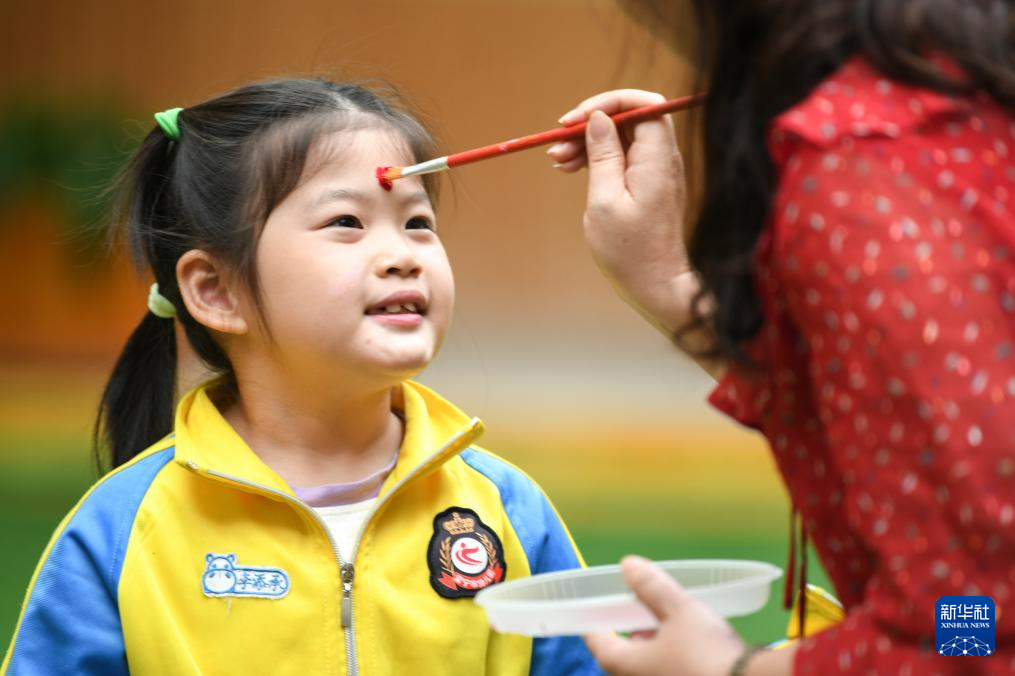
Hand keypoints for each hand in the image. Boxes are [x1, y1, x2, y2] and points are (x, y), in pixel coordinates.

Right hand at [549, 90, 692, 336]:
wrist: (655, 284)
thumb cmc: (630, 250)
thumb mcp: (605, 200)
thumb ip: (603, 154)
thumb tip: (598, 118)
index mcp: (657, 159)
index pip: (644, 104)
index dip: (609, 101)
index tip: (577, 118)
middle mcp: (663, 159)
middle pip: (629, 118)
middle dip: (591, 124)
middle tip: (558, 144)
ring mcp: (656, 171)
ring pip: (621, 137)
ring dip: (588, 142)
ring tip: (558, 161)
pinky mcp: (647, 183)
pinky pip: (622, 156)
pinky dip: (596, 158)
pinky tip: (571, 168)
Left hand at [585, 556, 744, 675]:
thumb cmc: (706, 652)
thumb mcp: (680, 611)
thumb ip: (652, 588)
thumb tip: (628, 564)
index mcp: (626, 667)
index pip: (599, 645)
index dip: (595, 626)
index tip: (594, 614)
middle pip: (624, 658)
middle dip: (631, 637)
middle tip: (640, 615)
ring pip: (647, 668)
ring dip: (653, 649)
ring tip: (670, 628)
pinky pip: (667, 672)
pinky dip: (671, 661)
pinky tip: (691, 648)